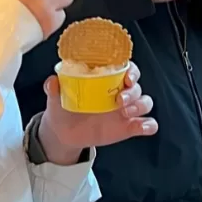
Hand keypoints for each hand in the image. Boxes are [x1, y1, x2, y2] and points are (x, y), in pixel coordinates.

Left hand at [38, 63, 156, 163]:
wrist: (64, 132)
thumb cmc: (63, 107)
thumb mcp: (57, 97)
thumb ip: (54, 89)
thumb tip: (52, 81)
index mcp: (106, 80)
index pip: (127, 68)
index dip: (132, 70)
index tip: (126, 77)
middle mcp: (120, 92)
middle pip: (137, 86)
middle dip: (133, 91)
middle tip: (119, 100)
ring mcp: (126, 110)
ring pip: (145, 102)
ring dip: (139, 105)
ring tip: (124, 112)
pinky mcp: (129, 127)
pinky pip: (148, 124)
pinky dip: (149, 125)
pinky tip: (141, 127)